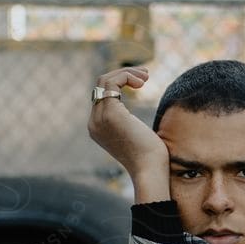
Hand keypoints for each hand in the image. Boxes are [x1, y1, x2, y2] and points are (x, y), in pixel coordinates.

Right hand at [87, 66, 169, 200]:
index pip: (103, 95)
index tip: (142, 82)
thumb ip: (130, 123)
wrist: (150, 170)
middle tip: (146, 75)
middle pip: (102, 85)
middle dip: (124, 74)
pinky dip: (127, 76)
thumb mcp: (136, 135)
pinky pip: (113, 82)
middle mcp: (94, 122)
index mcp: (98, 128)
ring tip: (146, 76)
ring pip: (106, 80)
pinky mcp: (111, 113)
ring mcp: (100, 118)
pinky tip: (143, 83)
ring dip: (127, 73)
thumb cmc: (150, 157)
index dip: (121, 83)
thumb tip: (135, 117)